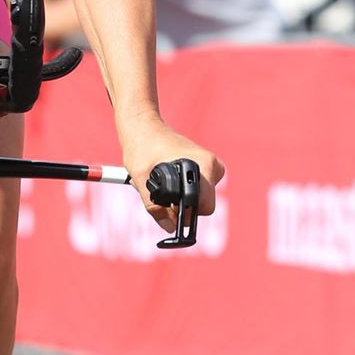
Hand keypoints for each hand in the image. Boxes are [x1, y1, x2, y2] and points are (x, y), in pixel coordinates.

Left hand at [119, 117, 223, 234]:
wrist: (144, 127)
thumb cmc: (142, 147)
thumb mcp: (141, 179)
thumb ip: (154, 206)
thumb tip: (169, 227)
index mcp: (203, 165)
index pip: (204, 206)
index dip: (185, 214)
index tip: (168, 210)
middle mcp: (212, 165)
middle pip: (204, 205)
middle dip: (183, 207)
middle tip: (161, 194)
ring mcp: (211, 166)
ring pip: (200, 199)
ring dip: (181, 198)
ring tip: (161, 182)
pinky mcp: (205, 168)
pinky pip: (197, 191)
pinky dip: (182, 192)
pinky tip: (167, 179)